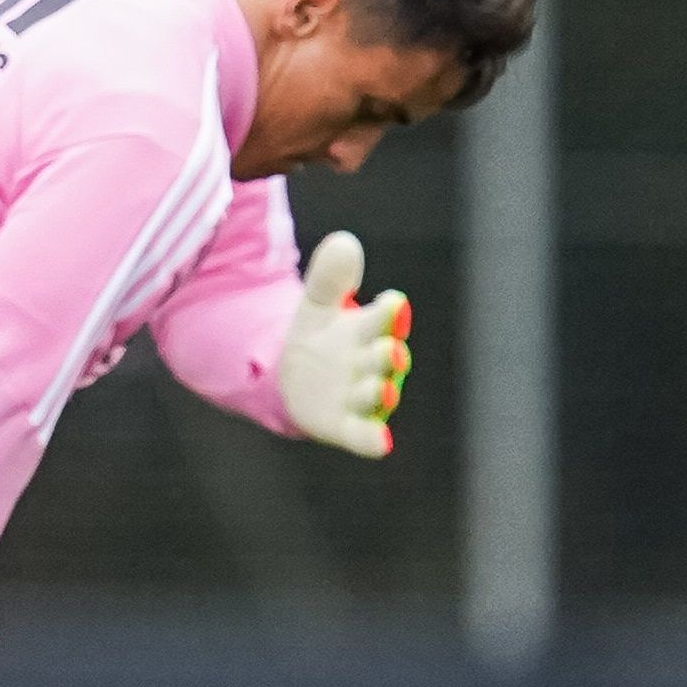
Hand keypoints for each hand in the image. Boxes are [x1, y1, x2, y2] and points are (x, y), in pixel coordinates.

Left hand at [278, 230, 410, 458]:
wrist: (294, 378)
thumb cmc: (319, 337)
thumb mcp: (316, 305)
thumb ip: (329, 277)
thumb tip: (343, 242)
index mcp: (369, 331)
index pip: (383, 319)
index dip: (388, 312)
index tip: (391, 302)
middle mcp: (372, 364)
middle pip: (384, 359)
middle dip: (386, 355)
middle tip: (388, 349)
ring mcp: (362, 396)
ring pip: (376, 394)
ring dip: (380, 391)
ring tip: (381, 388)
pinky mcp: (347, 426)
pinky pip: (364, 435)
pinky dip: (373, 440)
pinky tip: (381, 444)